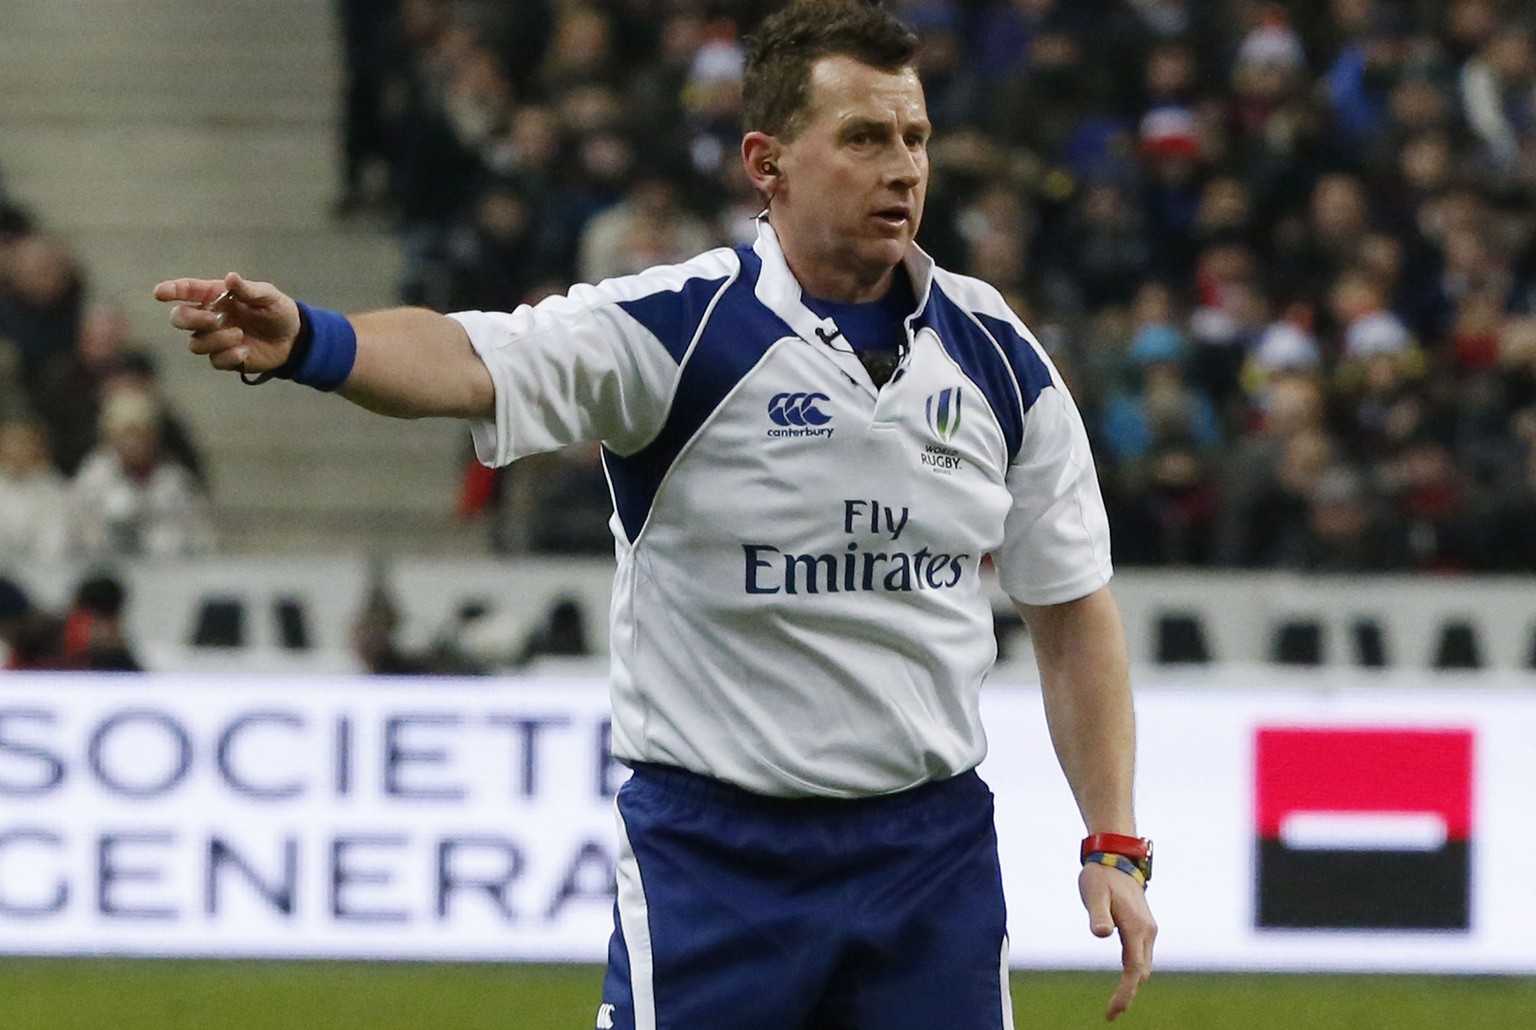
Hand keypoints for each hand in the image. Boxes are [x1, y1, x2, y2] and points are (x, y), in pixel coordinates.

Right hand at [154, 273, 300, 374]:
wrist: (294, 339)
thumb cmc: (278, 311)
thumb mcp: (269, 297)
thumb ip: (249, 290)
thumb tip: (231, 278)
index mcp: (216, 295)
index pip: (186, 290)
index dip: (171, 290)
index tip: (160, 293)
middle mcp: (209, 316)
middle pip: (179, 318)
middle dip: (191, 319)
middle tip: (215, 320)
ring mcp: (214, 339)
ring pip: (194, 344)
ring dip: (215, 340)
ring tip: (240, 335)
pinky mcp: (224, 358)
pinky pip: (214, 360)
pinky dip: (229, 356)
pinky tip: (245, 350)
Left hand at [1079, 862, 1156, 1020]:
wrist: (1116, 858)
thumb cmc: (1101, 876)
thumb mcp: (1094, 893)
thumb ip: (1098, 915)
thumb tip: (1102, 934)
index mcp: (1136, 928)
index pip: (1134, 970)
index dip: (1125, 992)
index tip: (1113, 1011)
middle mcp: (1147, 932)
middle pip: (1140, 972)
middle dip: (1128, 993)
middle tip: (1111, 1013)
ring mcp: (1147, 930)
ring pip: (1143, 965)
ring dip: (1132, 984)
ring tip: (1116, 1003)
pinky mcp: (1143, 927)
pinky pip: (1141, 956)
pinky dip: (1134, 971)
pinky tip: (1124, 979)